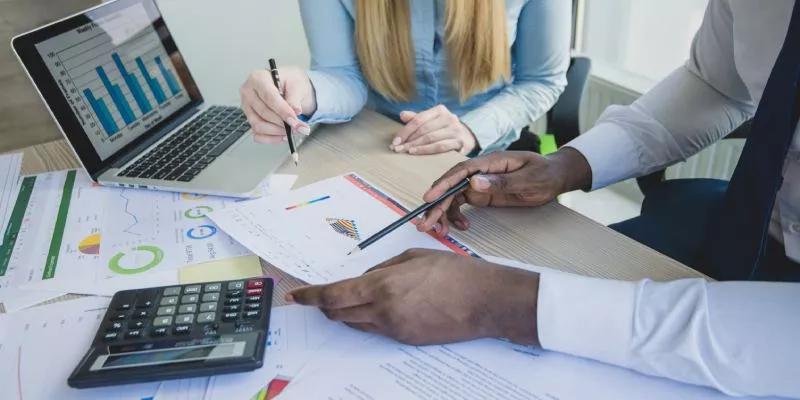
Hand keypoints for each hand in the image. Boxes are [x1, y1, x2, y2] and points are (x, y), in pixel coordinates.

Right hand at [239, 66, 314, 143]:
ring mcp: (247, 108)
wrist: (290, 87)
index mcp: (258, 78)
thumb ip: (295, 98)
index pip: (268, 97)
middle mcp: (249, 93)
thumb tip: (295, 111)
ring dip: (278, 131)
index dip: (282, 110)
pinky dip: (272, 139)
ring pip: (259, 126)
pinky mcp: (250, 121)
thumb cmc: (290, 82)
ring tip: (293, 130)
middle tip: (300, 127)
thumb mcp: (297, 84)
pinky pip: (258, 135)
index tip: (294, 120)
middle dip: (284, 123)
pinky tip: (283, 136)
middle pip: (264, 113)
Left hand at [286, 249, 540, 345]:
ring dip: (347, 312)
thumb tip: (363, 279)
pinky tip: (381, 307)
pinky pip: (377, 330)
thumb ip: (382, 268)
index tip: (297, 296)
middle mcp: (383, 312)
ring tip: (353, 298)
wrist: (485, 302)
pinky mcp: (406, 340)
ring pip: (356, 323)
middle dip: (326, 304)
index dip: (310, 296)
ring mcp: (394, 330)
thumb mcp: (413, 258)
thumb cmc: (455, 273)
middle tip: (321, 296)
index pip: (333, 295)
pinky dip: (369, 319)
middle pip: (339, 313)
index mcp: (383, 286)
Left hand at [390, 105, 476, 155]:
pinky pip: (439, 147)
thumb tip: (402, 114)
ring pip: (431, 138)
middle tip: (397, 149)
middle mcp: (449, 117)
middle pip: (424, 129)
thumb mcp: (430, 121)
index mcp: (440, 110)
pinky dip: (426, 150)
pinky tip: (415, 153)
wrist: (466, 137)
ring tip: (404, 151)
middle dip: (408, 140)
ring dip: (415, 146)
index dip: (405, 130)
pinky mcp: (459, 142)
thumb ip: (417, 118)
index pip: (419, 119)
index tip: (395, 141)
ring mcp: (455, 130)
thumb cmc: (443, 129)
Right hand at [417, 148, 591, 235]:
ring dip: (443, 213)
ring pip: (453, 197)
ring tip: (437, 230)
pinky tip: (460, 227)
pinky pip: (461, 204)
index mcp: (491, 162)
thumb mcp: (529, 179)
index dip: (443, 183)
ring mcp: (479, 183)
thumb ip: (502, 182)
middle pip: (452, 186)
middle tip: (425, 223)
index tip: (430, 197)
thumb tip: (473, 182)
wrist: (554, 176)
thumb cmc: (545, 174)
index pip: (461, 171)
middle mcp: (480, 171)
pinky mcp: (481, 194)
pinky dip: (456, 216)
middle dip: (436, 205)